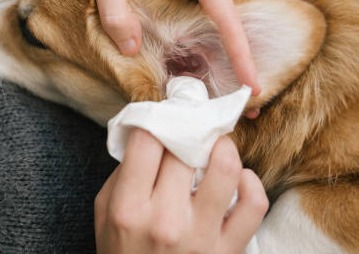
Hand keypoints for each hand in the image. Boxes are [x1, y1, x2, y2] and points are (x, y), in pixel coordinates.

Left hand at [81, 0, 266, 94]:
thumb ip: (115, 9)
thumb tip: (132, 50)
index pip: (227, 14)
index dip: (242, 52)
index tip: (254, 84)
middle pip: (244, 4)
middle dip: (252, 40)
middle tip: (250, 79)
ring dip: (250, 15)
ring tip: (249, 48)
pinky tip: (245, 0)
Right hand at [94, 130, 267, 253]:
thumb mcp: (104, 214)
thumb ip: (122, 174)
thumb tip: (148, 135)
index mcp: (129, 208)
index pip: (147, 140)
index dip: (157, 119)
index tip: (164, 118)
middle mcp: (165, 220)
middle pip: (185, 148)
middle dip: (189, 128)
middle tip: (191, 126)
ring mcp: (201, 236)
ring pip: (225, 168)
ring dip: (223, 146)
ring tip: (215, 145)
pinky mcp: (228, 250)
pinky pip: (253, 204)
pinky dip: (250, 182)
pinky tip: (238, 177)